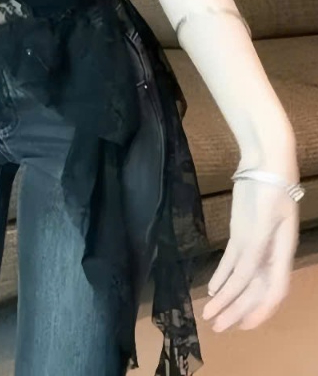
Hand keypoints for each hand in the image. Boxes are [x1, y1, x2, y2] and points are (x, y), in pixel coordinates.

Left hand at [201, 175, 299, 331]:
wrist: (265, 163)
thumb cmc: (269, 188)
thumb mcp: (261, 219)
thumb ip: (254, 248)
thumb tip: (242, 278)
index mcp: (280, 253)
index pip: (272, 291)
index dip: (258, 311)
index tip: (242, 326)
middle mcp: (269, 254)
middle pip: (254, 290)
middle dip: (237, 311)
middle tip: (217, 328)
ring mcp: (255, 244)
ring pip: (241, 279)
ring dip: (227, 298)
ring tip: (211, 315)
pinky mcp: (241, 233)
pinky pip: (232, 262)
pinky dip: (223, 277)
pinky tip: (213, 290)